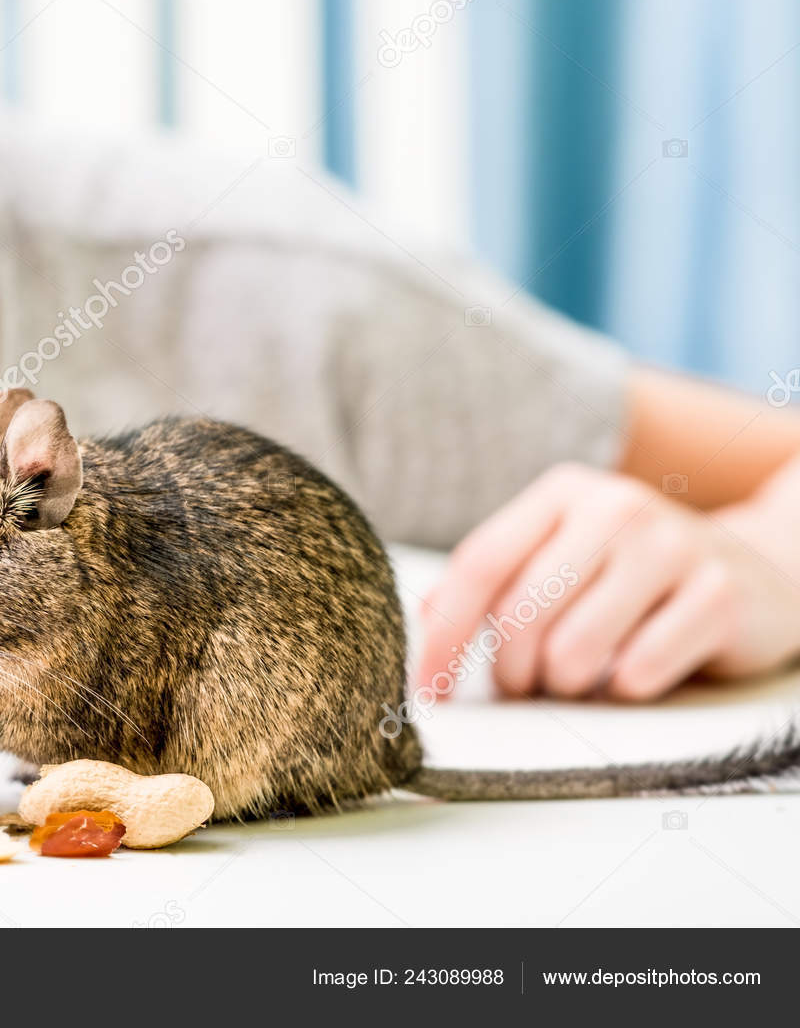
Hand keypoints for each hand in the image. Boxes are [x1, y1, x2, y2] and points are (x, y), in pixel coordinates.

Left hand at [415, 463, 799, 701]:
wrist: (761, 572)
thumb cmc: (635, 575)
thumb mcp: (563, 555)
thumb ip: (496, 579)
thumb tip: (422, 618)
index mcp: (562, 494)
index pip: (479, 563)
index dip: (443, 634)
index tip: (426, 689)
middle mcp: (615, 508)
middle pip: (520, 614)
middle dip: (512, 672)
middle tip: (529, 684)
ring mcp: (672, 546)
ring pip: (573, 652)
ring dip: (569, 684)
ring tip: (586, 673)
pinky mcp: (719, 595)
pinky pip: (636, 674)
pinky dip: (626, 689)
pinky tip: (642, 667)